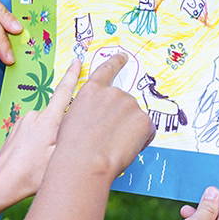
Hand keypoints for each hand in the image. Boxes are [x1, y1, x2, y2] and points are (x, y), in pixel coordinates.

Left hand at [0, 59, 74, 201]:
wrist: (0, 183)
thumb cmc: (30, 175)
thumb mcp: (59, 158)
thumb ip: (72, 137)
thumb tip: (83, 125)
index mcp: (47, 120)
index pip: (64, 91)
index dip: (72, 75)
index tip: (77, 61)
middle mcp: (34, 116)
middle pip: (57, 114)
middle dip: (63, 128)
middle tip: (60, 149)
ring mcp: (22, 122)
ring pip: (45, 124)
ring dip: (50, 137)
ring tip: (44, 158)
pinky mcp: (15, 130)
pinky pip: (34, 130)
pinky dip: (38, 140)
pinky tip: (35, 157)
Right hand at [55, 54, 152, 178]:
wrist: (84, 162)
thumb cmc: (72, 147)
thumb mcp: (72, 119)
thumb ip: (89, 110)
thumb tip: (100, 118)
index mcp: (92, 91)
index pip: (107, 69)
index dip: (116, 62)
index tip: (122, 57)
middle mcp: (113, 93)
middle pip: (125, 104)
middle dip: (122, 120)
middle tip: (109, 139)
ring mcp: (131, 105)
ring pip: (135, 120)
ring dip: (130, 132)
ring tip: (113, 146)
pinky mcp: (144, 120)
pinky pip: (147, 132)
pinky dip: (140, 142)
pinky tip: (124, 149)